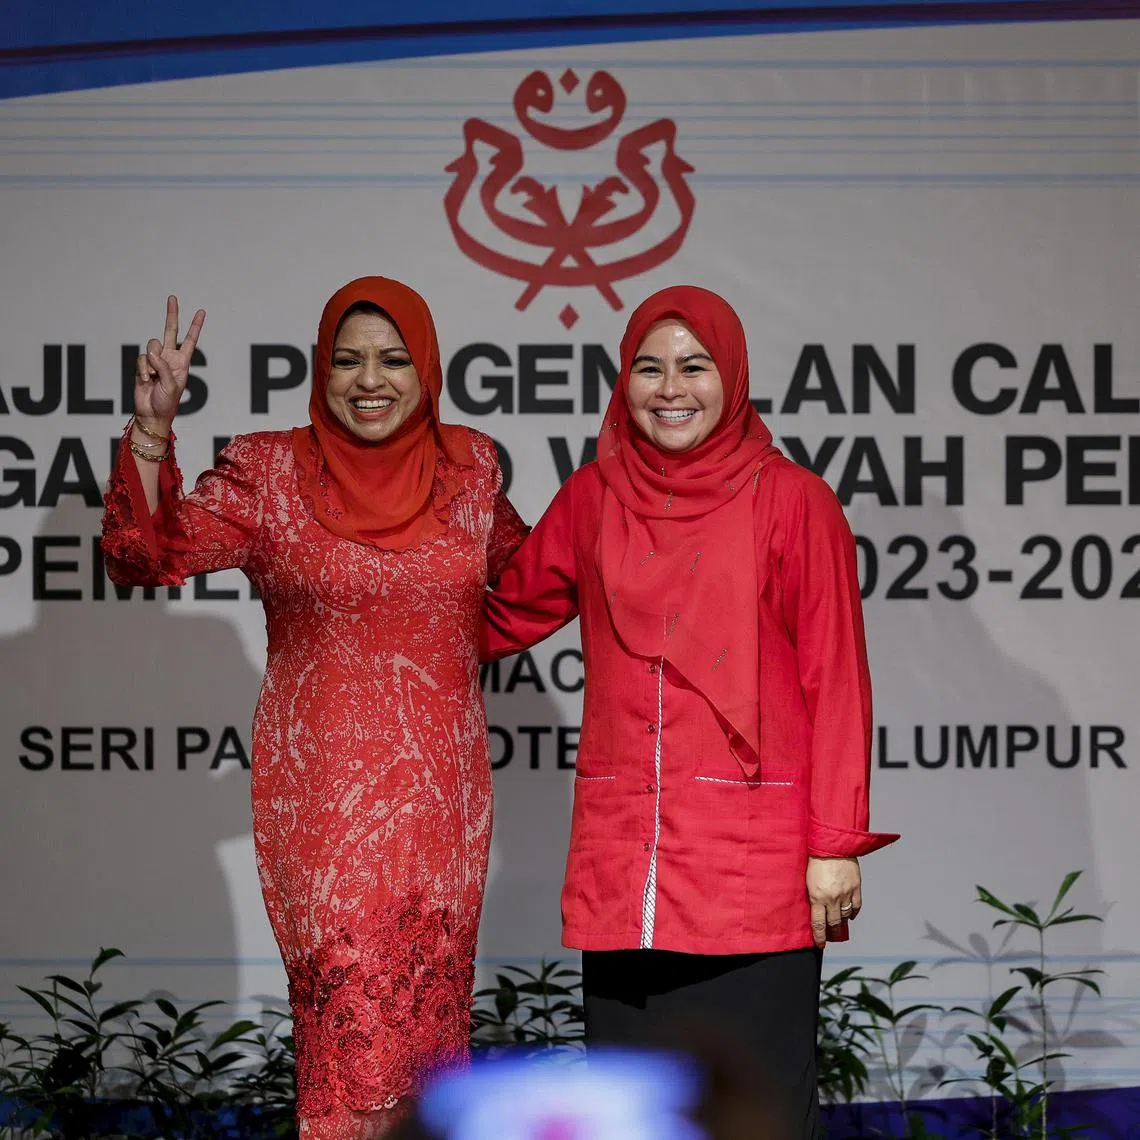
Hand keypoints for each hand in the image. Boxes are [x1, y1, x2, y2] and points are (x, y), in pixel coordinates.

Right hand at [134, 295, 205, 432]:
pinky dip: (143, 369)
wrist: (151, 413)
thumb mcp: (172, 385)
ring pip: (152, 346)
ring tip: (153, 377)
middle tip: (173, 298)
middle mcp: (170, 358)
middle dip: (171, 315)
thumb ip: (164, 367)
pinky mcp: (143, 365)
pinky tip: (146, 381)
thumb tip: (153, 353)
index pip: (190, 340)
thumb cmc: (167, 402)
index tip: (201, 312)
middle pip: (170, 331)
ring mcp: (155, 360)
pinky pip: (141, 359)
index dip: (195, 326)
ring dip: (152, 362)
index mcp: (183, 362)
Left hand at [807, 856, 860, 947]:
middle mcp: (832, 898)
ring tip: (839, 925)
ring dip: (842, 922)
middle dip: (832, 931)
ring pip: (845, 915)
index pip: (818, 924)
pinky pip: (856, 906)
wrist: (831, 844)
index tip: (820, 944)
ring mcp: (846, 893)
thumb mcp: (807, 880)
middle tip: (831, 936)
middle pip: (834, 922)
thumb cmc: (814, 860)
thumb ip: (812, 896)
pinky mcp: (856, 886)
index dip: (819, 937)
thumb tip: (814, 910)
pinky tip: (850, 915)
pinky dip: (853, 912)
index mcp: (817, 897)